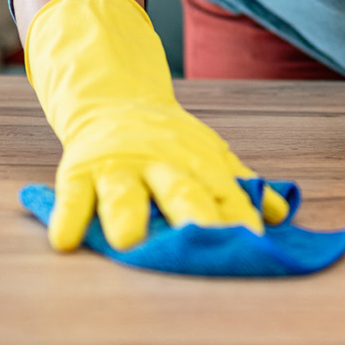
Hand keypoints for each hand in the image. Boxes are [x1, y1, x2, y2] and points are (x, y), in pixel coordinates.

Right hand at [24, 0, 288, 250]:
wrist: (116, 101)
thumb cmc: (171, 142)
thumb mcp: (211, 156)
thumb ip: (242, 185)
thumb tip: (280, 213)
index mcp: (199, 163)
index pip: (225, 193)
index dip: (239, 217)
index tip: (253, 243)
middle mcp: (162, 164)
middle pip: (180, 190)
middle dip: (191, 214)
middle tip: (200, 239)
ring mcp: (120, 167)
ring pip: (125, 194)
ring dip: (127, 216)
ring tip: (128, 242)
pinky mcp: (80, 171)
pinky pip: (74, 196)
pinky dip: (68, 217)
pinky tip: (64, 240)